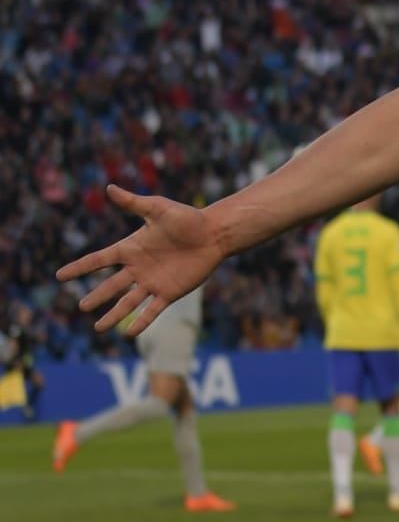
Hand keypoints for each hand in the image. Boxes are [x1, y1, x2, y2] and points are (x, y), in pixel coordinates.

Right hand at [56, 184, 224, 335]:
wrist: (215, 234)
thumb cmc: (187, 219)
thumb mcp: (158, 209)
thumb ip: (133, 203)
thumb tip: (109, 187)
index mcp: (131, 248)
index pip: (99, 260)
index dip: (80, 267)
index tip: (59, 276)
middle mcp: (138, 268)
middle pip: (111, 285)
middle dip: (97, 296)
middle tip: (82, 306)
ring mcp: (153, 282)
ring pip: (128, 302)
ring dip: (113, 315)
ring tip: (98, 328)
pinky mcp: (170, 292)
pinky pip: (153, 310)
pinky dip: (142, 322)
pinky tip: (129, 334)